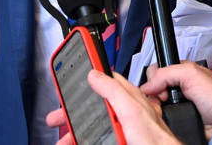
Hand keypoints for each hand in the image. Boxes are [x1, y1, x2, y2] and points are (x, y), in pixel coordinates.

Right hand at [46, 70, 178, 144]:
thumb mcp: (130, 109)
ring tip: (65, 139)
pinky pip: (98, 137)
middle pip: (94, 107)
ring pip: (94, 125)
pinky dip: (85, 139)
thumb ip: (113, 91)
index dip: (88, 76)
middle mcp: (125, 112)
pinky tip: (79, 142)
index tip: (71, 75)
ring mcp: (122, 128)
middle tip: (58, 116)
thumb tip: (95, 74)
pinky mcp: (120, 140)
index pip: (105, 80)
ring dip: (76, 130)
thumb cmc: (153, 139)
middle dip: (73, 111)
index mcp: (128, 98)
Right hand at [140, 61, 211, 139]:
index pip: (157, 69)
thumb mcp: (191, 75)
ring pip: (155, 100)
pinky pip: (160, 114)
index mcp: (181, 70)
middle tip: (166, 98)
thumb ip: (167, 74)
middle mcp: (177, 84)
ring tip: (169, 108)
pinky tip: (169, 115)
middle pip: (154, 85)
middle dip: (156, 92)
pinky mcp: (175, 114)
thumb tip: (147, 85)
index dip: (154, 78)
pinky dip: (161, 115)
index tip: (161, 88)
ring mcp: (176, 100)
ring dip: (158, 105)